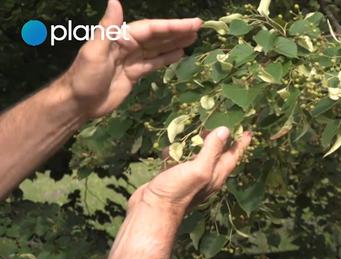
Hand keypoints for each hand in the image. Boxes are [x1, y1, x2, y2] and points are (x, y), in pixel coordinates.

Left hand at [63, 0, 201, 117]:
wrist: (78, 103)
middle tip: (199, 27)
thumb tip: (115, 1)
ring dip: (175, 42)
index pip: (151, 29)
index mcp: (120, 37)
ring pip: (157, 48)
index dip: (172, 26)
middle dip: (178, 31)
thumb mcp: (95, 50)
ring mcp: (131, 60)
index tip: (193, 24)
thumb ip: (108, 27)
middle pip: (157, 36)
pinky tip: (180, 53)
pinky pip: (153, 62)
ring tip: (194, 38)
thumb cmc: (84, 77)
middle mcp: (127, 45)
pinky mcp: (133, 74)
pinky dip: (166, 57)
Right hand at [129, 127, 252, 215]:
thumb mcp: (199, 169)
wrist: (152, 210)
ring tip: (195, 129)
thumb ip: (212, 150)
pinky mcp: (174, 177)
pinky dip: (176, 152)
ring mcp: (189, 177)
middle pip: (217, 154)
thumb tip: (224, 131)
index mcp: (216, 174)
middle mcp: (206, 176)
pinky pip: (178, 160)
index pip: (233, 156)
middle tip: (218, 123)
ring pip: (197, 156)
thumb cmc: (178, 191)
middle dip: (220, 139)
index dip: (241, 143)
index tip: (249, 131)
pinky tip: (170, 147)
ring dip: (196, 143)